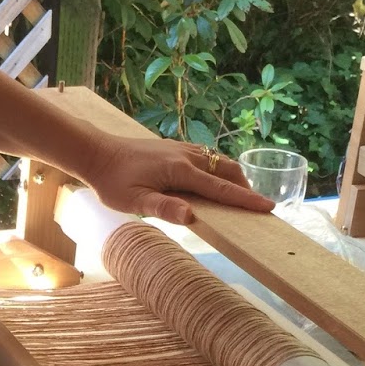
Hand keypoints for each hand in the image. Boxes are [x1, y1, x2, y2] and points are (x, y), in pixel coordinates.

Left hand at [82, 134, 274, 226]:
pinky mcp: (176, 148)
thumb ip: (164, 208)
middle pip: (227, 171)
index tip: (267, 207)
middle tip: (256, 206)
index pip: (221, 189)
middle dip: (245, 188)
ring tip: (240, 196)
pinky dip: (219, 170)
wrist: (97, 153)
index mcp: (180, 172)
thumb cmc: (112, 182)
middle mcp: (187, 156)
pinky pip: (207, 157)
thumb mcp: (134, 202)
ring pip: (219, 161)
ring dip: (234, 177)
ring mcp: (182, 149)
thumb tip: (191, 217)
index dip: (245, 200)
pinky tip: (215, 181)